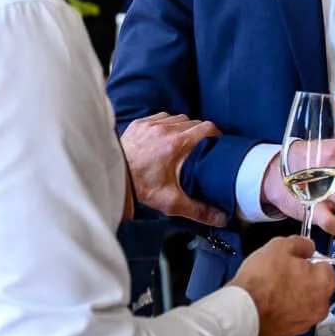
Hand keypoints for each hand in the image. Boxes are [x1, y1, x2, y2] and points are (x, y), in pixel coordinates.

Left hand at [120, 112, 227, 227]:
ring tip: (183, 141)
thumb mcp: (172, 201)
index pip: (207, 128)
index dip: (216, 134)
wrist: (114, 179)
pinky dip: (166, 124)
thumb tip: (220, 218)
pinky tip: (165, 136)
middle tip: (201, 146)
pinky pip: (160, 117)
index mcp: (177, 144)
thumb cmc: (140, 188)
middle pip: (194, 122)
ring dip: (183, 127)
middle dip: (200, 133)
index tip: (218, 143)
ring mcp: (151, 124)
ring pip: (177, 118)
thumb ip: (198, 210)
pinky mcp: (139, 124)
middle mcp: (165, 129)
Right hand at [230, 236, 334, 335]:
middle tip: (283, 273)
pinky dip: (283, 312)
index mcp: (323, 283)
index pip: (326, 266)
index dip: (309, 260)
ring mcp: (305, 323)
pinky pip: (291, 318)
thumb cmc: (261, 281)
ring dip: (294, 297)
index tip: (298, 259)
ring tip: (273, 289)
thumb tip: (307, 246)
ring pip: (304, 304)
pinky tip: (269, 303)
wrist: (242, 311)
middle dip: (303, 280)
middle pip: (316, 288)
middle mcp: (320, 307)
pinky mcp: (289, 334)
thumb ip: (300, 244)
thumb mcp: (280, 246)